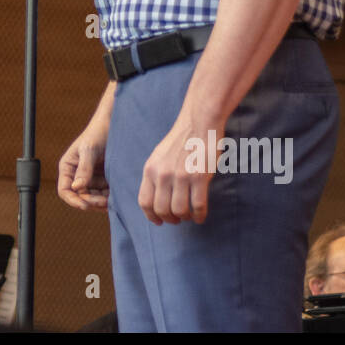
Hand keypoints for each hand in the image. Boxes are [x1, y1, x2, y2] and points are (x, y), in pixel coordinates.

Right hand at [57, 118, 110, 210]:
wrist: (116, 124)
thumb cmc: (99, 133)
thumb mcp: (90, 150)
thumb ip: (84, 168)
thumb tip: (76, 187)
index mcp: (68, 167)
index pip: (64, 190)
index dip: (73, 200)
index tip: (85, 205)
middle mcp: (77, 175)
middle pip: (80, 197)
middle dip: (91, 202)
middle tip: (104, 201)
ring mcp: (91, 178)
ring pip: (93, 198)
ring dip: (101, 202)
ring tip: (112, 200)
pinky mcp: (104, 179)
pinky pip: (104, 194)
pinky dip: (109, 198)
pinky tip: (117, 197)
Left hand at [138, 108, 220, 224]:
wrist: (199, 122)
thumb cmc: (181, 140)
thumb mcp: (159, 156)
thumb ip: (155, 175)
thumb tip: (155, 198)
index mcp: (150, 169)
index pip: (144, 201)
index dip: (151, 216)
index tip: (159, 221)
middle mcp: (163, 174)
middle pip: (161, 209)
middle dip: (170, 219)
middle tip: (177, 220)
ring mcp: (181, 176)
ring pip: (179, 211)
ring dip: (185, 217)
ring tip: (189, 216)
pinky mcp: (199, 177)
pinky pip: (197, 206)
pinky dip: (199, 216)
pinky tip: (200, 216)